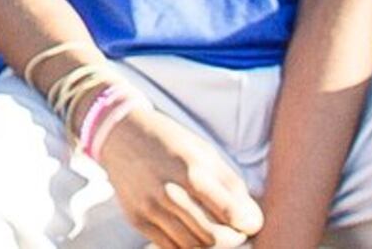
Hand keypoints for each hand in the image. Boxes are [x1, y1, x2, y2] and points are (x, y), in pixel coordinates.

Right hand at [91, 100, 262, 248]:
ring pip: (193, 247)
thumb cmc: (170, 141)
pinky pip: (171, 247)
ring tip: (218, 231)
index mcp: (191, 170)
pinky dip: (188, 246)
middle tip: (237, 230)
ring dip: (212, 245)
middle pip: (213, 237)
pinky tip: (195, 233)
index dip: (249, 223)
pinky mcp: (137, 219)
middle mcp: (168, 192)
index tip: (251, 222)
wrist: (120, 134)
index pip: (230, 213)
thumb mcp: (204, 152)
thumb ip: (230, 185)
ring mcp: (150, 208)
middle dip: (233, 239)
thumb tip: (251, 218)